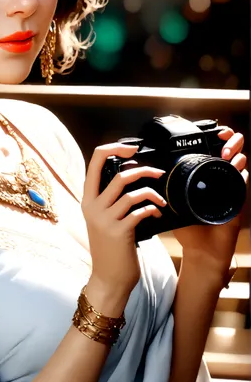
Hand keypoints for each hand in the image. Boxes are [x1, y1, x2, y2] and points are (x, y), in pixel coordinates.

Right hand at [81, 143, 166, 312]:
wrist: (108, 280)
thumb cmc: (110, 249)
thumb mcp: (103, 220)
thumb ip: (110, 200)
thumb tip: (131, 178)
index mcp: (87, 199)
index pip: (93, 161)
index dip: (113, 149)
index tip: (131, 150)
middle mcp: (92, 206)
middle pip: (118, 173)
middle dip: (141, 168)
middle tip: (157, 172)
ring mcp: (105, 219)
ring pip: (131, 191)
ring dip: (152, 192)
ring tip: (161, 199)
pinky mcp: (119, 231)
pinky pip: (140, 210)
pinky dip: (153, 210)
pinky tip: (157, 216)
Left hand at [173, 127, 248, 281]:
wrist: (201, 251)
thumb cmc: (188, 228)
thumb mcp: (172, 203)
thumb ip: (162, 187)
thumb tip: (141, 172)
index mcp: (203, 177)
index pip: (213, 149)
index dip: (215, 137)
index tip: (213, 131)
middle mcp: (219, 179)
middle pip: (231, 150)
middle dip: (230, 141)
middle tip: (222, 142)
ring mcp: (230, 188)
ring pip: (241, 162)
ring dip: (237, 154)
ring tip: (228, 154)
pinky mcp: (237, 200)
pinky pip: (242, 182)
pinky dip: (241, 174)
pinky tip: (237, 169)